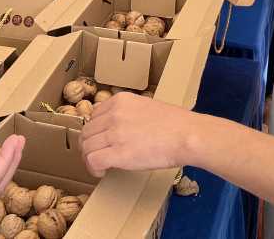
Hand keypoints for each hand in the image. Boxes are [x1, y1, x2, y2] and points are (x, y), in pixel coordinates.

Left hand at [81, 93, 199, 176]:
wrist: (187, 135)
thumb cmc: (176, 124)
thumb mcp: (147, 107)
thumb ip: (129, 114)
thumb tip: (122, 131)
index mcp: (120, 100)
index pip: (94, 115)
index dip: (95, 131)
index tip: (101, 142)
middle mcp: (113, 113)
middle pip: (87, 132)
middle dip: (89, 146)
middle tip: (98, 157)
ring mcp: (114, 132)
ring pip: (86, 146)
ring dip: (90, 159)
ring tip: (101, 167)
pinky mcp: (118, 153)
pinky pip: (93, 160)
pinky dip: (93, 169)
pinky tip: (102, 172)